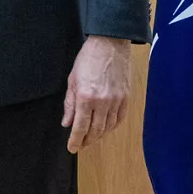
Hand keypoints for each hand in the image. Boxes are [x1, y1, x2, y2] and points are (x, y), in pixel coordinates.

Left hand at [62, 36, 130, 152]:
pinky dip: (111, 126)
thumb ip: (69, 104)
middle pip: (95, 130)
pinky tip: (105, 128)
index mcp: (85, 97)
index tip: (72, 148)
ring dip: (99, 136)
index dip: (75, 140)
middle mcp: (102, 102)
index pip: (80, 126)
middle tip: (80, 145)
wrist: (109, 45)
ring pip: (108, 127)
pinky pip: (119, 119)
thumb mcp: (72, 80)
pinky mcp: (126, 98)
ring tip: (91, 138)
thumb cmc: (88, 59)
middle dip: (87, 140)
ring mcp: (116, 101)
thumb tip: (67, 122)